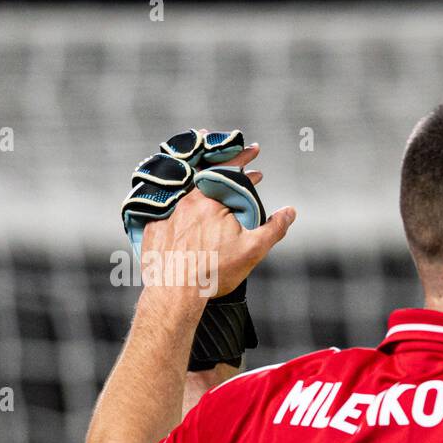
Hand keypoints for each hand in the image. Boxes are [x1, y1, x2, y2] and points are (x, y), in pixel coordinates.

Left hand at [140, 153, 294, 300]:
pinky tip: (183, 205)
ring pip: (185, 189)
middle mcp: (185, 201)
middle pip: (206, 176)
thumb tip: (290, 211)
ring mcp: (166, 213)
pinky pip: (163, 206)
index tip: (255, 150)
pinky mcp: (152, 227)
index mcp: (210, 201)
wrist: (174, 293)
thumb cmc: (214, 273)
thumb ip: (274, 228)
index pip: (230, 171)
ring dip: (200, 184)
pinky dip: (177, 201)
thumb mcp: (253, 250)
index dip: (244, 158)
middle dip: (224, 168)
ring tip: (211, 183)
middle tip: (237, 166)